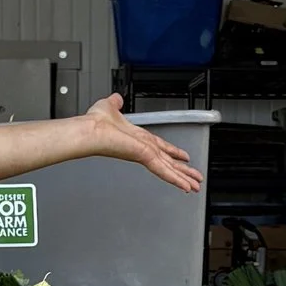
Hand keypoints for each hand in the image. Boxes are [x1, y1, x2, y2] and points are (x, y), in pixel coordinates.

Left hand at [81, 97, 203, 192]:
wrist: (89, 130)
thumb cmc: (94, 122)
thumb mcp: (109, 106)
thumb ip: (116, 102)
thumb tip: (116, 98)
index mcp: (138, 137)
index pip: (161, 147)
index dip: (173, 152)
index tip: (183, 157)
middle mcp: (143, 148)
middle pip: (168, 162)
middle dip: (183, 170)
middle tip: (195, 180)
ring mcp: (144, 154)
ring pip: (169, 169)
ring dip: (184, 178)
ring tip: (196, 187)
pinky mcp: (144, 157)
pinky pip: (163, 170)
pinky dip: (176, 179)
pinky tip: (186, 187)